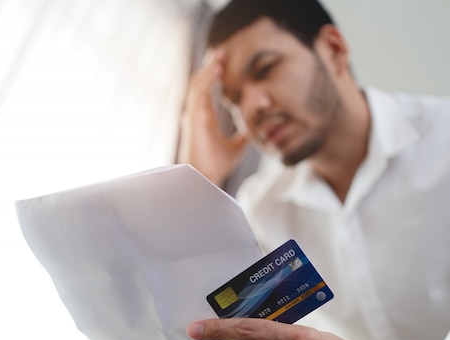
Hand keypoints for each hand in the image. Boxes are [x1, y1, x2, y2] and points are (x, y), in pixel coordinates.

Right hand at [179, 49, 246, 185]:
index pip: (206, 89)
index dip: (212, 74)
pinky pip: (199, 94)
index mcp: (205, 116)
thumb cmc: (217, 165)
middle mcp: (197, 113)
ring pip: (198, 84)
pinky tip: (217, 71)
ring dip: (208, 68)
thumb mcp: (237, 147)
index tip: (222, 61)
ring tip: (220, 55)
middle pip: (200, 81)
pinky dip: (207, 81)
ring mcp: (193, 115)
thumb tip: (255, 129)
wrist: (207, 179)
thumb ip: (244, 136)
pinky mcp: (194, 119)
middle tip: (221, 50)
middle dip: (209, 65)